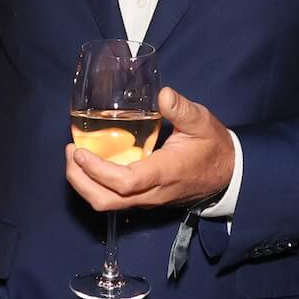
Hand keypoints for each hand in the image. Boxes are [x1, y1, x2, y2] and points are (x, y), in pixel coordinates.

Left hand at [64, 87, 234, 211]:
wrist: (228, 175)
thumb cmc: (213, 147)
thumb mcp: (202, 122)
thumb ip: (182, 109)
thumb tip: (163, 94)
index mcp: (165, 173)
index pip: (125, 182)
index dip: (97, 170)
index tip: (80, 151)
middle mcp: (152, 192)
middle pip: (106, 200)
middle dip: (80, 180)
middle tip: (71, 152)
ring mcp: (147, 199)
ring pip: (107, 203)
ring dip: (84, 184)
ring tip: (75, 156)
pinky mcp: (144, 199)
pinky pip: (113, 199)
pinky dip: (95, 184)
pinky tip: (91, 162)